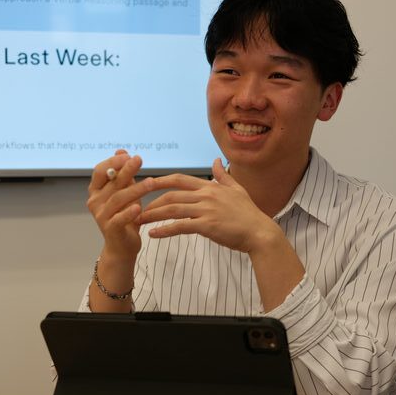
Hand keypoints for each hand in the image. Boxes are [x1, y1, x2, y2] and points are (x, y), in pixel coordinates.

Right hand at [87, 151, 154, 261]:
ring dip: (135, 189)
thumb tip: (122, 150)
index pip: (100, 171)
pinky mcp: (110, 229)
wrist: (122, 246)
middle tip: (138, 160)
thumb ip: (122, 173)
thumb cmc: (125, 216)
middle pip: (111, 183)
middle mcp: (95, 201)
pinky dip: (129, 213)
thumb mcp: (125, 192)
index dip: (113, 162)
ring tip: (151, 182)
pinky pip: (119, 219)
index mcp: (96, 190)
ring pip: (118, 199)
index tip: (128, 155)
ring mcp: (101, 216)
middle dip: (125, 170)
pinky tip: (139, 208)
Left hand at [139, 158, 280, 253]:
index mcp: (210, 186)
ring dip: (153, 214)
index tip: (145, 185)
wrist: (260, 232)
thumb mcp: (237, 189)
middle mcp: (206, 195)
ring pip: (172, 208)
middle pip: (171, 193)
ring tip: (138, 221)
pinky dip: (164, 229)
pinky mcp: (207, 225)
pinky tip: (153, 234)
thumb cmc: (249, 213)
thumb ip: (223, 176)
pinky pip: (180, 226)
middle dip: (151, 199)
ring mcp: (207, 209)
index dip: (160, 181)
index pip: (179, 179)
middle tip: (136, 206)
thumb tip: (216, 161)